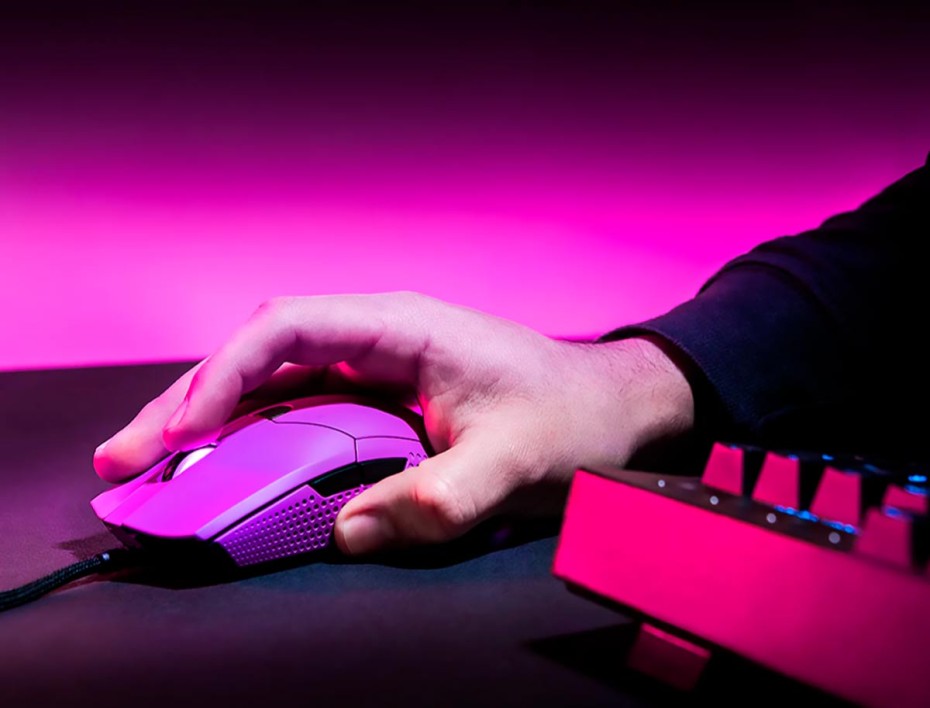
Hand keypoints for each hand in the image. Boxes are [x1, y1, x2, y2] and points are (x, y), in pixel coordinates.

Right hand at [93, 292, 694, 554]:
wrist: (612, 408)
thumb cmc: (571, 418)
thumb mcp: (513, 464)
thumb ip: (437, 500)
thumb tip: (346, 531)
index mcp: (402, 327)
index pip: (289, 329)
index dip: (226, 374)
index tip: (184, 430)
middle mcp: (378, 337)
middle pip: (262, 356)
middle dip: (192, 403)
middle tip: (125, 457)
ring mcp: (377, 367)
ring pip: (275, 383)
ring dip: (214, 424)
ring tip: (152, 467)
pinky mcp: (383, 399)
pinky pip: (304, 412)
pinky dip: (258, 440)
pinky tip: (225, 469)